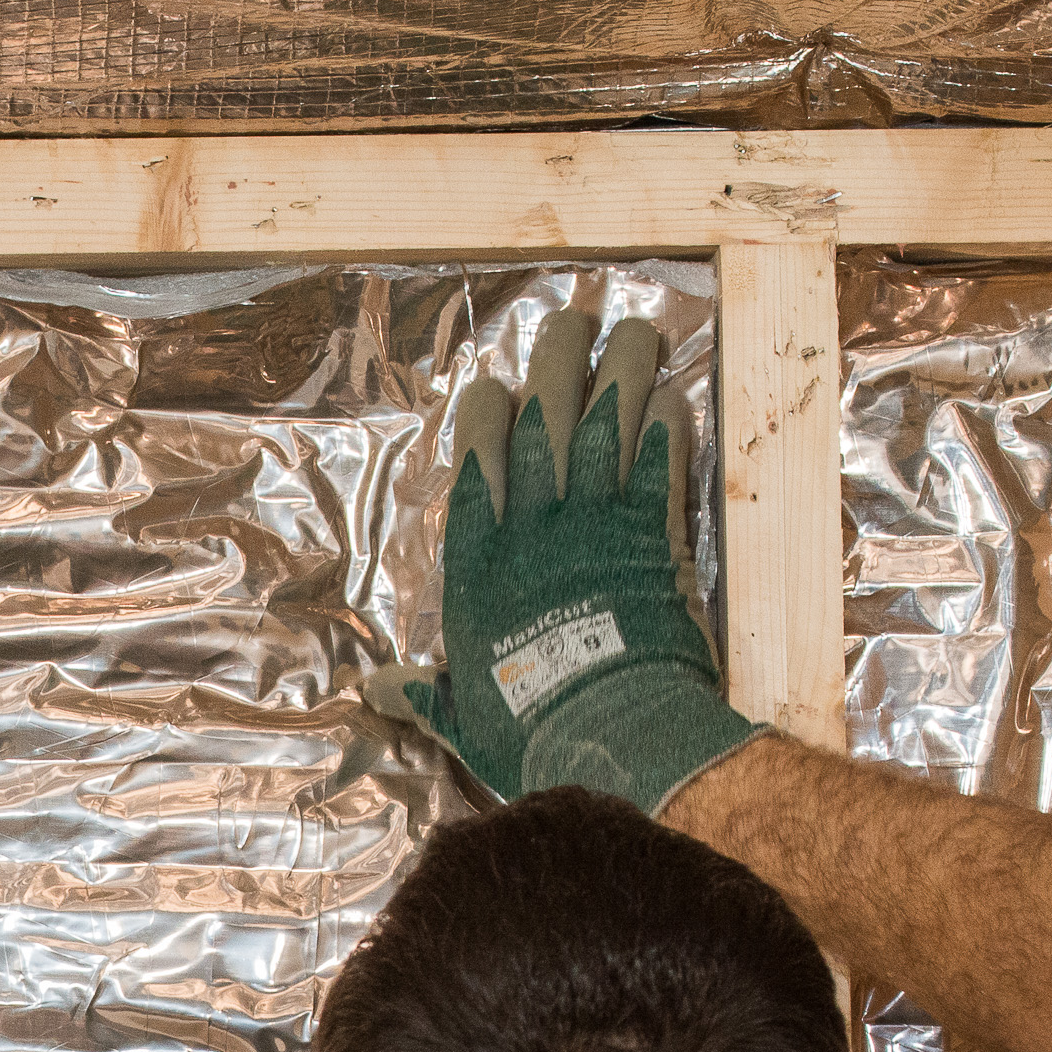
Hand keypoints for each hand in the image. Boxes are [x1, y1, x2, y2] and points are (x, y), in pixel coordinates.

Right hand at [364, 309, 759, 814]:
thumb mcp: (460, 714)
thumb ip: (423, 692)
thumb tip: (376, 693)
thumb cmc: (527, 725)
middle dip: (556, 361)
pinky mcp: (652, 532)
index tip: (496, 390)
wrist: (606, 729)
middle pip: (543, 416)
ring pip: (606, 421)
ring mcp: (594, 520)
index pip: (477, 460)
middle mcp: (532, 524)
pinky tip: (675, 395)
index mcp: (479, 559)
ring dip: (623, 370)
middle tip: (571, 323)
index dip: (486, 415)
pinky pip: (661, 461)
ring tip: (634, 330)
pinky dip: (669, 426)